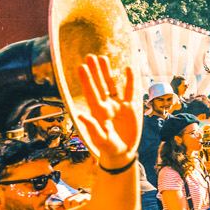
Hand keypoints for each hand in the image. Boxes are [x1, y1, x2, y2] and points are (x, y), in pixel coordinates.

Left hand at [69, 51, 140, 167]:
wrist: (122, 152)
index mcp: (97, 113)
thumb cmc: (109, 148)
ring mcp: (117, 106)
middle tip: (89, 56)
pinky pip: (128, 91)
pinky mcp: (128, 108)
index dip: (87, 80)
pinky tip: (128, 68)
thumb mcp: (101, 140)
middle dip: (94, 71)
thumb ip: (92, 128)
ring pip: (111, 85)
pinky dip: (129, 80)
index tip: (82, 67)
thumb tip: (80, 115)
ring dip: (107, 72)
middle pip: (99, 85)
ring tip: (102, 58)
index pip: (91, 93)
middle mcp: (105, 106)